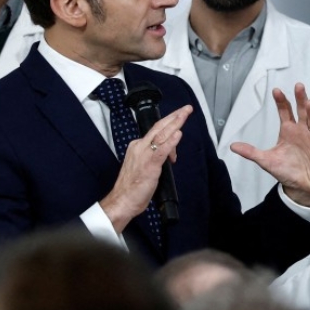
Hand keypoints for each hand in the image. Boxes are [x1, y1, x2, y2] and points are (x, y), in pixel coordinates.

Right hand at [99, 105, 192, 231]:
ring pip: (162, 135)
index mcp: (137, 146)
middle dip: (175, 116)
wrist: (122, 200)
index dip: (170, 125)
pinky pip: (162, 150)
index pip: (156, 131)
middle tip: (187, 109)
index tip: (179, 115)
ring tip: (185, 115)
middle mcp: (140, 147)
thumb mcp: (145, 166)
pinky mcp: (149, 165)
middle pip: (159, 127)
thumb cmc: (132, 187)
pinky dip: (171, 141)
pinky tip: (178, 134)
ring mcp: (144, 155)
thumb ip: (157, 157)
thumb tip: (170, 154)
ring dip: (175, 123)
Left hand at [230, 83, 309, 206]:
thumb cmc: (285, 170)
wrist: (300, 187)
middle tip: (298, 86)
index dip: (281, 101)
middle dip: (301, 99)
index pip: (285, 111)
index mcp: (288, 130)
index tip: (276, 90)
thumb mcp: (265, 160)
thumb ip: (250, 152)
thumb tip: (232, 146)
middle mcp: (301, 132)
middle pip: (302, 112)